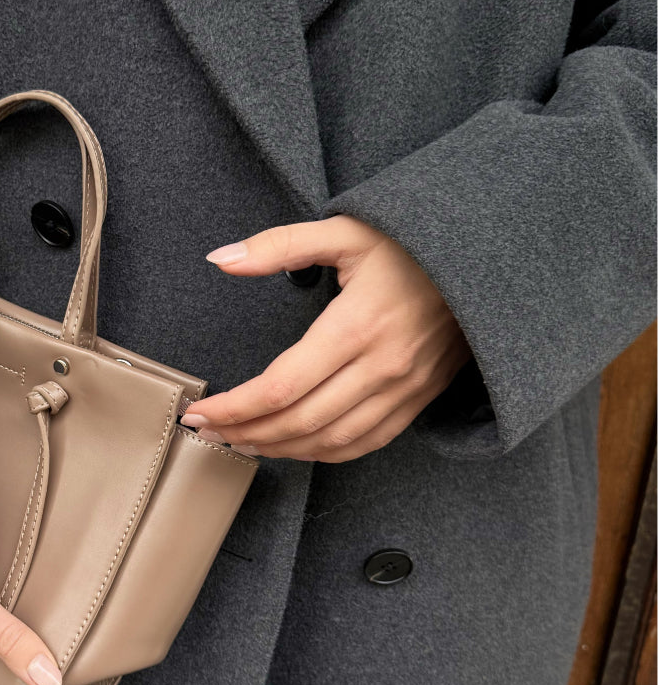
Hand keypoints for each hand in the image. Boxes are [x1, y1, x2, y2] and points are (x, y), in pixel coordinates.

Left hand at [181, 216, 471, 461]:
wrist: (485, 260)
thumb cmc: (410, 243)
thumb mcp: (345, 231)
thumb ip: (279, 246)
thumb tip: (222, 259)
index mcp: (357, 326)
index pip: (280, 386)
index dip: (234, 407)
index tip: (199, 412)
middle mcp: (381, 366)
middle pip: (299, 421)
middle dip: (245, 433)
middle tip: (208, 432)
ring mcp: (403, 389)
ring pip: (330, 441)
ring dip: (279, 449)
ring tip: (241, 442)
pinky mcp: (417, 400)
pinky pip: (365, 443)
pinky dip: (323, 453)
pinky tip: (294, 447)